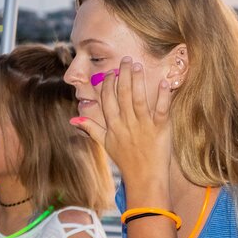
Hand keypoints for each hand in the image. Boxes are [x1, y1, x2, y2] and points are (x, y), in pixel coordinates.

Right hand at [70, 57, 172, 205]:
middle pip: (122, 95)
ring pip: (138, 99)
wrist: (145, 179)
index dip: (108, 85)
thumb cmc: (125, 160)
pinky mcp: (160, 129)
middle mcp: (126, 124)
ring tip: (137, 65)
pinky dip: (162, 96)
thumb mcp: (105, 144)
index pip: (108, 100)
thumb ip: (91, 128)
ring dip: (137, 80)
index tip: (110, 72)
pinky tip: (164, 82)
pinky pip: (161, 110)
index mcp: (113, 126)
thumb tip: (73, 119)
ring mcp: (143, 126)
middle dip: (123, 75)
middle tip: (125, 59)